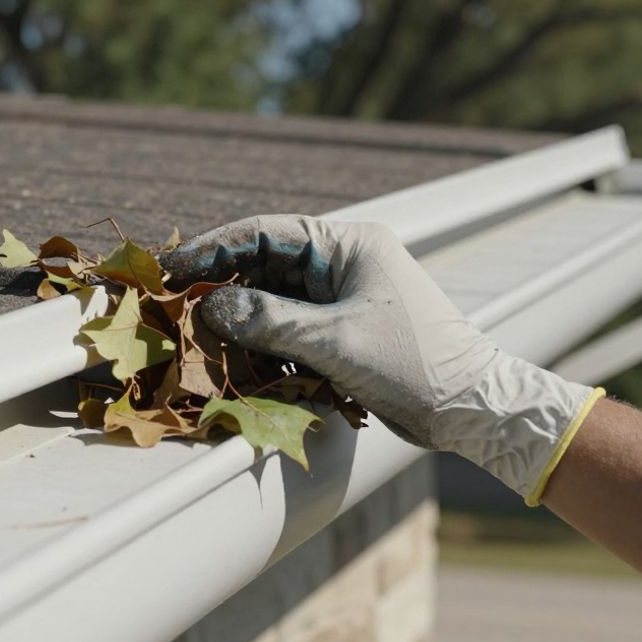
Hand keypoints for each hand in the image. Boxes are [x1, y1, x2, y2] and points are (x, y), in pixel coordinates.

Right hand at [160, 214, 602, 503]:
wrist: (472, 409)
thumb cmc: (414, 364)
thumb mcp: (334, 341)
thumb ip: (269, 320)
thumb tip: (212, 306)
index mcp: (347, 243)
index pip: (263, 232)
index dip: (211, 249)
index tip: (170, 268)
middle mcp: (342, 261)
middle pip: (262, 263)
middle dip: (219, 285)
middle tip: (173, 304)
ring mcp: (341, 296)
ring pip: (272, 297)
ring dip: (237, 316)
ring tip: (195, 334)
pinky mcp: (341, 330)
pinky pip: (287, 326)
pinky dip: (260, 340)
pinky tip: (233, 357)